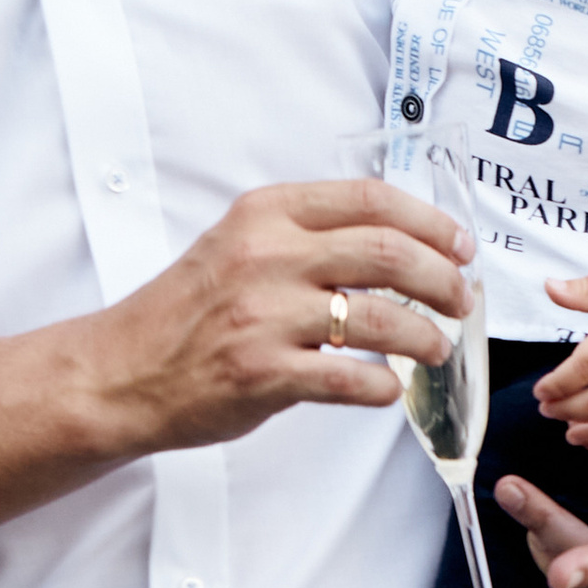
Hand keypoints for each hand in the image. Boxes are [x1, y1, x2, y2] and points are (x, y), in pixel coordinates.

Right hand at [84, 179, 470, 457]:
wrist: (126, 368)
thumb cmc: (194, 312)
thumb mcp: (244, 246)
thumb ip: (308, 238)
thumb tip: (396, 244)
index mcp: (266, 214)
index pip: (369, 200)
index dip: (430, 223)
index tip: (460, 248)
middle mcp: (267, 255)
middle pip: (388, 253)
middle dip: (443, 280)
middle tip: (461, 302)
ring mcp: (265, 315)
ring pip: (380, 317)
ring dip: (425, 338)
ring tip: (435, 350)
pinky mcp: (264, 373)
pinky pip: (353, 379)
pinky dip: (385, 386)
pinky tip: (389, 387)